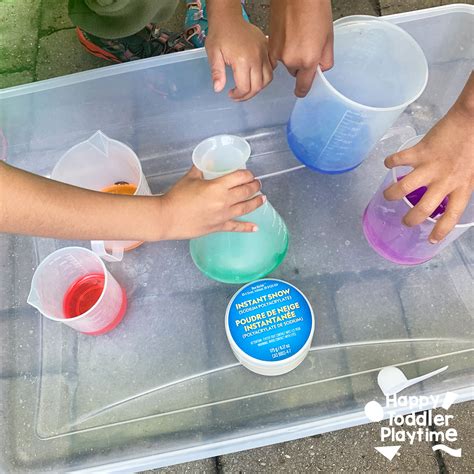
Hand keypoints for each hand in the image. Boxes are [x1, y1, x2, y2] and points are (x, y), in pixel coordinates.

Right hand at [160, 166, 264, 238]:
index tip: (249, 174)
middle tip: (258, 184)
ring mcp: (223, 215)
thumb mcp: (189, 178)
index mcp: (217, 186)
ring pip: (246, 208)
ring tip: (263, 199)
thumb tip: (203, 163)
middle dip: (255, 186)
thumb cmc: (176, 197)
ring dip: (256, 202)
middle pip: (246, 191)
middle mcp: (224, 201)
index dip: (248, 174)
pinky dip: (247, 227)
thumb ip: (199, 169)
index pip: (240, 177)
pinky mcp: (219, 227)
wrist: (168, 218)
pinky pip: (236, 227)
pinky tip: (256, 227)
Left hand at [206, 1, 272, 100]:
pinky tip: (255, 76)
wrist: (228, 18)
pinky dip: (265, 76)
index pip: (245, 88)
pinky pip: (271, 68)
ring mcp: (264, 53)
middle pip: (257, 87)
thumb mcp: (213, 53)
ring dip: (258, 88)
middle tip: (238, 95)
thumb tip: (218, 89)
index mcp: (242, 60)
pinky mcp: (267, 49)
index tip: (231, 95)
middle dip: (247, 95)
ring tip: (246, 88)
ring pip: (267, 79)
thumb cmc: (219, 35)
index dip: (238, 96)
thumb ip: (217, 72)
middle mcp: (256, 58)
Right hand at [268, 0, 332, 96]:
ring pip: (286, 63)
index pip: (304, 86)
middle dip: (301, 64)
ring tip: (297, 37)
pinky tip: (288, 36)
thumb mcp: (328, 37)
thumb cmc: (314, 9)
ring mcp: (278, 54)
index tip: (303, 91)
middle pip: (296, 72)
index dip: (304, 89)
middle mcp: (291, 60)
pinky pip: (276, 56)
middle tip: (307, 46)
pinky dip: (281, 50)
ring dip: (291, 55)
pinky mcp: (270, 45)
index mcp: (308, 60)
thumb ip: (325, 59)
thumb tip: (321, 69)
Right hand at [383, 75, 473, 242]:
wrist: (473, 119)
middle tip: (405, 220)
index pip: (451, 216)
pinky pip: (398, 160)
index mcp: (463, 187)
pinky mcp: (419, 151)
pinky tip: (389, 163)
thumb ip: (465, 186)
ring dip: (391, 194)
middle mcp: (445, 181)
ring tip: (388, 195)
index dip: (440, 231)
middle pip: (422, 209)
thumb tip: (454, 197)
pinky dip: (390, 162)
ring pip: (403, 188)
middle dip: (410, 219)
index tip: (431, 240)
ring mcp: (430, 166)